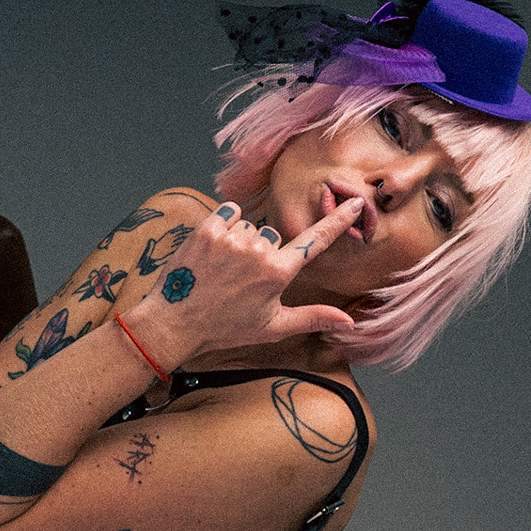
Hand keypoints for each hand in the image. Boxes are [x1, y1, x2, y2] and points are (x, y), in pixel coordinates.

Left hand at [121, 196, 367, 355]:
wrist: (174, 322)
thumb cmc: (224, 328)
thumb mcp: (272, 327)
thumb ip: (312, 318)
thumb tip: (349, 323)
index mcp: (278, 273)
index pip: (316, 241)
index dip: (338, 221)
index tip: (356, 202)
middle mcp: (258, 251)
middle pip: (273, 236)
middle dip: (262, 252)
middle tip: (240, 280)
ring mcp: (232, 237)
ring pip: (250, 226)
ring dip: (240, 241)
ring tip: (222, 269)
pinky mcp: (208, 228)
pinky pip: (229, 212)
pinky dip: (223, 226)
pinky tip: (212, 252)